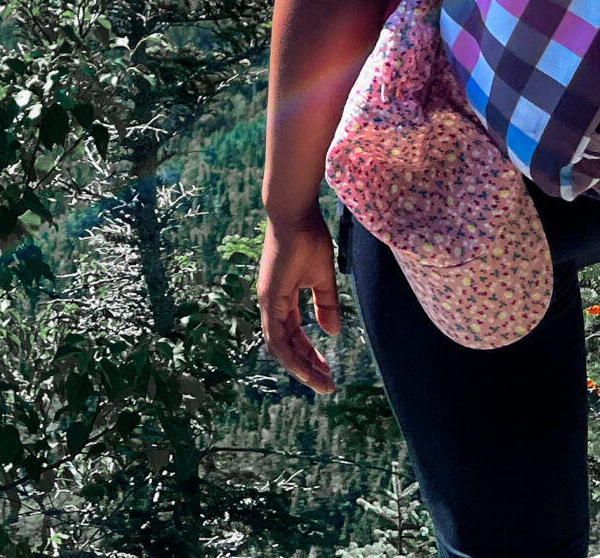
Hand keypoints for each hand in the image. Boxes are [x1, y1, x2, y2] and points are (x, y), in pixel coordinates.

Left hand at [258, 207, 340, 393]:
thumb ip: (326, 305)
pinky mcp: (269, 297)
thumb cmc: (308, 238)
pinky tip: (308, 368)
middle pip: (286, 346)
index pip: (293, 336)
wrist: (296, 213)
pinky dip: (291, 355)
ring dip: (300, 367)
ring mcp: (268, 300)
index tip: (328, 372)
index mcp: (282, 299)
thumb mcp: (322, 278)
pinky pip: (276, 335)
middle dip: (306, 368)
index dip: (309, 355)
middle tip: (327, 386)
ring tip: (323, 384)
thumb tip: (332, 332)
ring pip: (280, 346)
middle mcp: (271, 303)